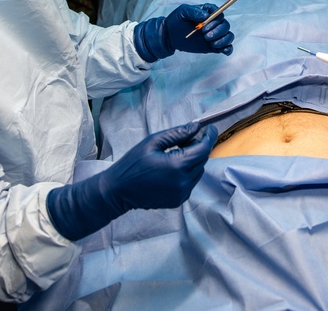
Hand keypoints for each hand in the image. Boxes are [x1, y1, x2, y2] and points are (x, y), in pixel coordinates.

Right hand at [46, 122, 217, 240]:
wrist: (118, 191)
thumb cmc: (132, 164)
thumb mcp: (153, 142)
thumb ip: (177, 133)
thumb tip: (196, 126)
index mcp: (178, 166)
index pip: (204, 149)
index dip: (209, 136)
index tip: (210, 127)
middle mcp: (183, 182)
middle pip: (202, 160)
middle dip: (199, 147)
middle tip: (186, 138)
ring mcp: (182, 193)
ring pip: (198, 171)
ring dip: (193, 160)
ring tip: (175, 153)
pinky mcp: (178, 200)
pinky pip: (190, 182)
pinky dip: (187, 173)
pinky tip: (171, 168)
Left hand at [133, 3, 234, 61]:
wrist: (170, 36)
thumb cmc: (176, 21)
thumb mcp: (183, 12)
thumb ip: (194, 11)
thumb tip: (206, 16)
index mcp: (208, 12)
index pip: (220, 13)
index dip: (215, 19)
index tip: (204, 24)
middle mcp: (214, 23)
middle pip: (225, 25)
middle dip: (217, 31)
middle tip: (204, 35)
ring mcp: (215, 35)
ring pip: (228, 36)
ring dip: (222, 40)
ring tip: (210, 42)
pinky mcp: (214, 46)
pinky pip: (227, 47)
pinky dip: (228, 49)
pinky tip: (222, 50)